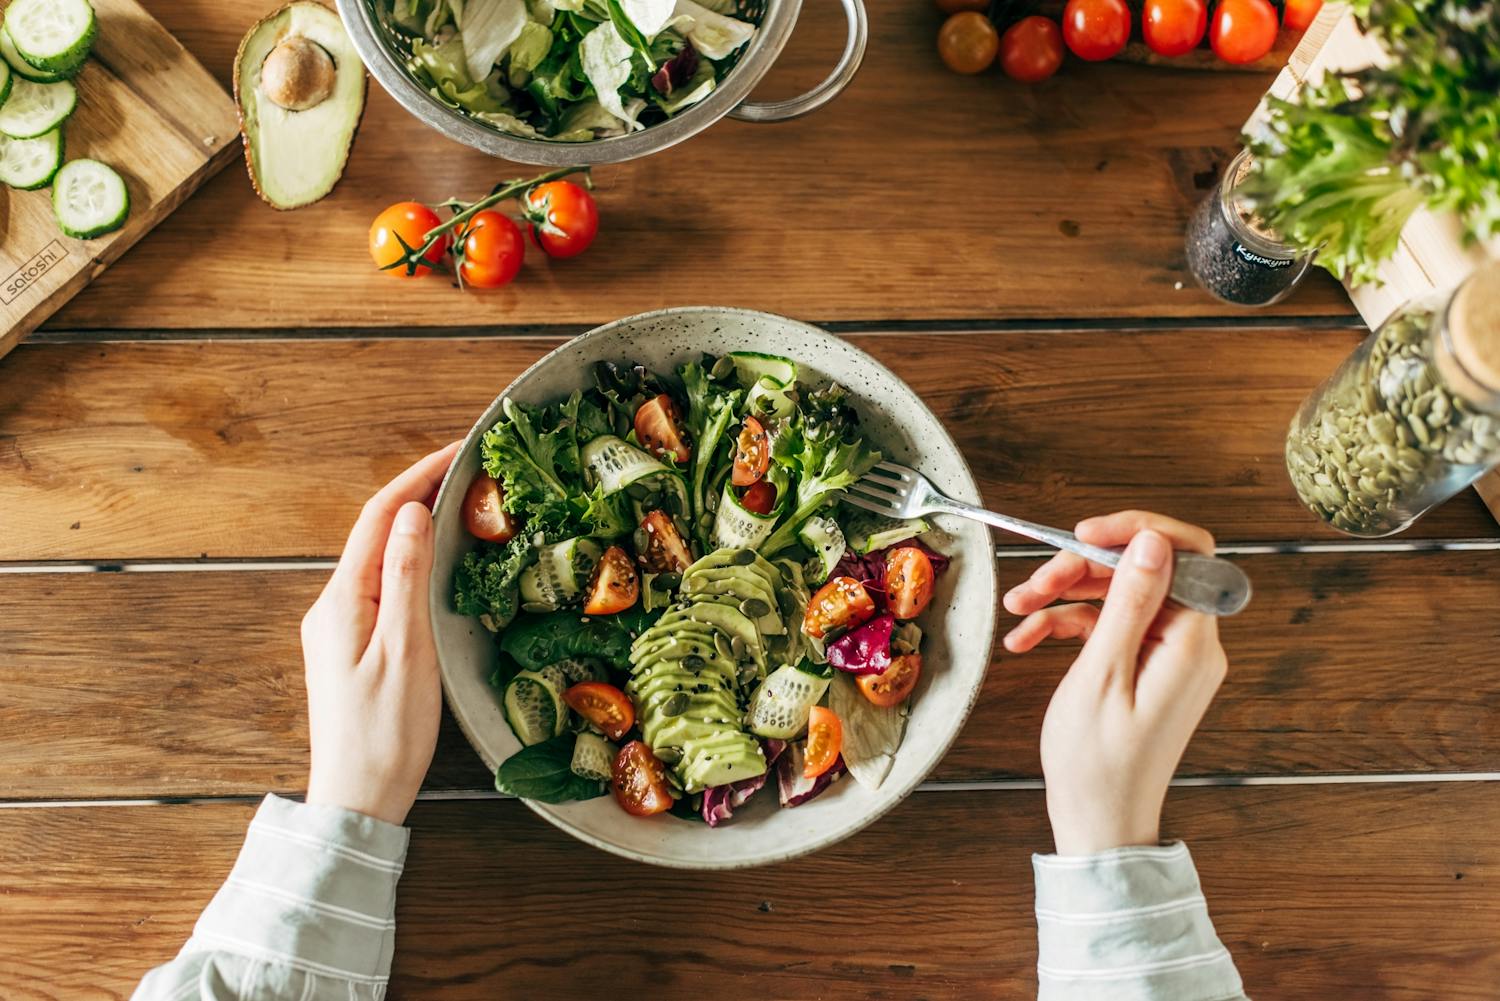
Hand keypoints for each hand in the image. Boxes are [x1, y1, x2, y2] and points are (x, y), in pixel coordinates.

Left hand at [301, 442, 459, 825]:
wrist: (356, 798)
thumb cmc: (385, 735)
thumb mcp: (405, 652)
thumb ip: (406, 579)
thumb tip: (414, 513)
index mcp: (343, 600)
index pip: (379, 516)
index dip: (418, 475)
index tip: (459, 450)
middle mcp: (334, 605)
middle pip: (378, 530)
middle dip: (421, 491)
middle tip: (471, 470)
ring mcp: (341, 626)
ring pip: (382, 556)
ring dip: (419, 523)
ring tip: (464, 503)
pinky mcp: (354, 646)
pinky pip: (384, 584)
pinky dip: (414, 558)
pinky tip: (441, 560)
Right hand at [1002, 511, 1227, 855]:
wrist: (1100, 825)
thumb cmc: (1099, 765)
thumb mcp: (1103, 675)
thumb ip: (1129, 603)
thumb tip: (1152, 543)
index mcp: (1190, 643)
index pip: (1187, 554)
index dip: (1135, 533)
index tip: (1084, 534)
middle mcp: (1188, 644)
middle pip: (1143, 571)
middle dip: (1083, 568)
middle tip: (1033, 582)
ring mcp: (1167, 657)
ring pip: (1120, 596)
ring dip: (1066, 595)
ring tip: (1018, 607)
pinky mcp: (1145, 669)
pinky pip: (1109, 627)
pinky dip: (1067, 625)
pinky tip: (1027, 637)